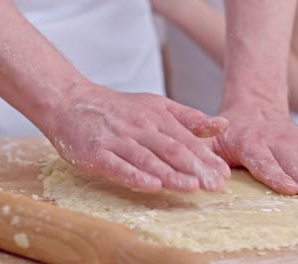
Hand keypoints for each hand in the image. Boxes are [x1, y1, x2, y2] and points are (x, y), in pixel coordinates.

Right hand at [47, 85, 229, 192]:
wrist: (73, 102)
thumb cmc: (120, 109)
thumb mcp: (158, 106)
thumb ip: (189, 118)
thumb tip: (222, 125)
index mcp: (158, 117)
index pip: (186, 140)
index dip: (206, 158)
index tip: (225, 174)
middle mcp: (140, 128)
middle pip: (171, 150)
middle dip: (195, 168)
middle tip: (215, 185)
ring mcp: (117, 141)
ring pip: (148, 159)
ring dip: (170, 174)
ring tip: (191, 187)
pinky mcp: (96, 153)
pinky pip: (117, 166)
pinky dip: (134, 176)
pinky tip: (151, 186)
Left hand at [209, 104, 297, 201]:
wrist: (254, 107)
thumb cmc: (229, 133)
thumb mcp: (212, 139)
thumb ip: (206, 154)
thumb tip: (207, 177)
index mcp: (249, 143)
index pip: (263, 162)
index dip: (276, 175)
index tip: (290, 188)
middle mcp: (274, 140)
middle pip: (292, 163)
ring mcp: (292, 140)